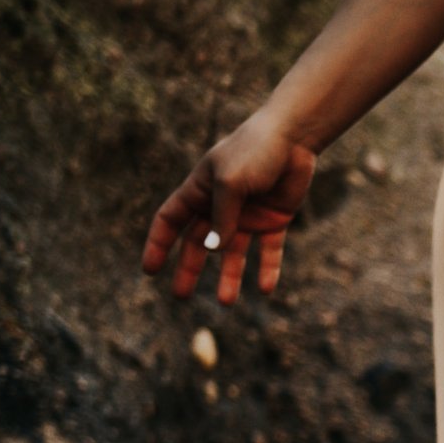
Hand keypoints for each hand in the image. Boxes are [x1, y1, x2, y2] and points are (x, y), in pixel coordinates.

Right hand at [143, 111, 318, 303]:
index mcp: (199, 191)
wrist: (293, 139)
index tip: (150, 271)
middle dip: (189, 269)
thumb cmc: (254, 152)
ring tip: (226, 303)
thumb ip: (221, 217)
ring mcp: (247, 215)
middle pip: (199, 244)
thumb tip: (212, 251)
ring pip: (233, 253)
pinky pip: (268, 250)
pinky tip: (264, 290)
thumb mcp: (231, 183)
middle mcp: (220, 206)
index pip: (170, 221)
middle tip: (181, 297)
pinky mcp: (274, 220)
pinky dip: (267, 269)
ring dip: (229, 277)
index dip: (158, 245)